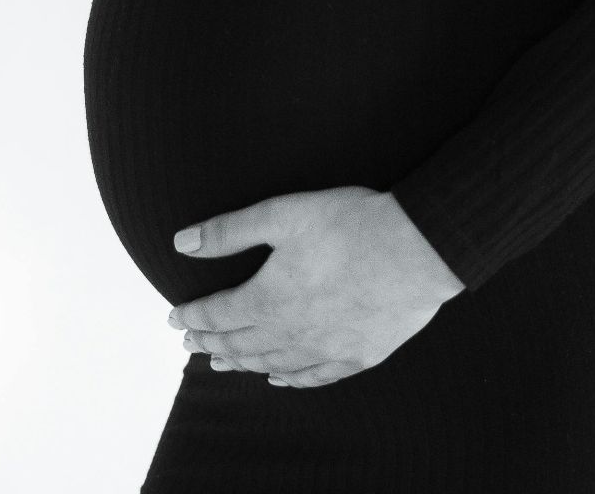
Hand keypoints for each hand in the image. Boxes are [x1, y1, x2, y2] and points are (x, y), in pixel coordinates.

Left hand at [166, 186, 466, 388]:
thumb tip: (182, 243)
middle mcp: (291, 333)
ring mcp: (325, 349)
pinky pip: (314, 377)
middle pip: (239, 345)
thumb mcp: (283, 214)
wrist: (419, 248)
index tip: (175, 318)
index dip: (193, 317)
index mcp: (268, 299)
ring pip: (271, 364)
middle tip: (191, 343)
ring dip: (242, 364)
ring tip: (222, 363)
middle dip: (210, 343)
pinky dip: (290, 380)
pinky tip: (279, 379)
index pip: (218, 315)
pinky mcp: (357, 355)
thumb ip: (229, 231)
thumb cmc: (353, 225)